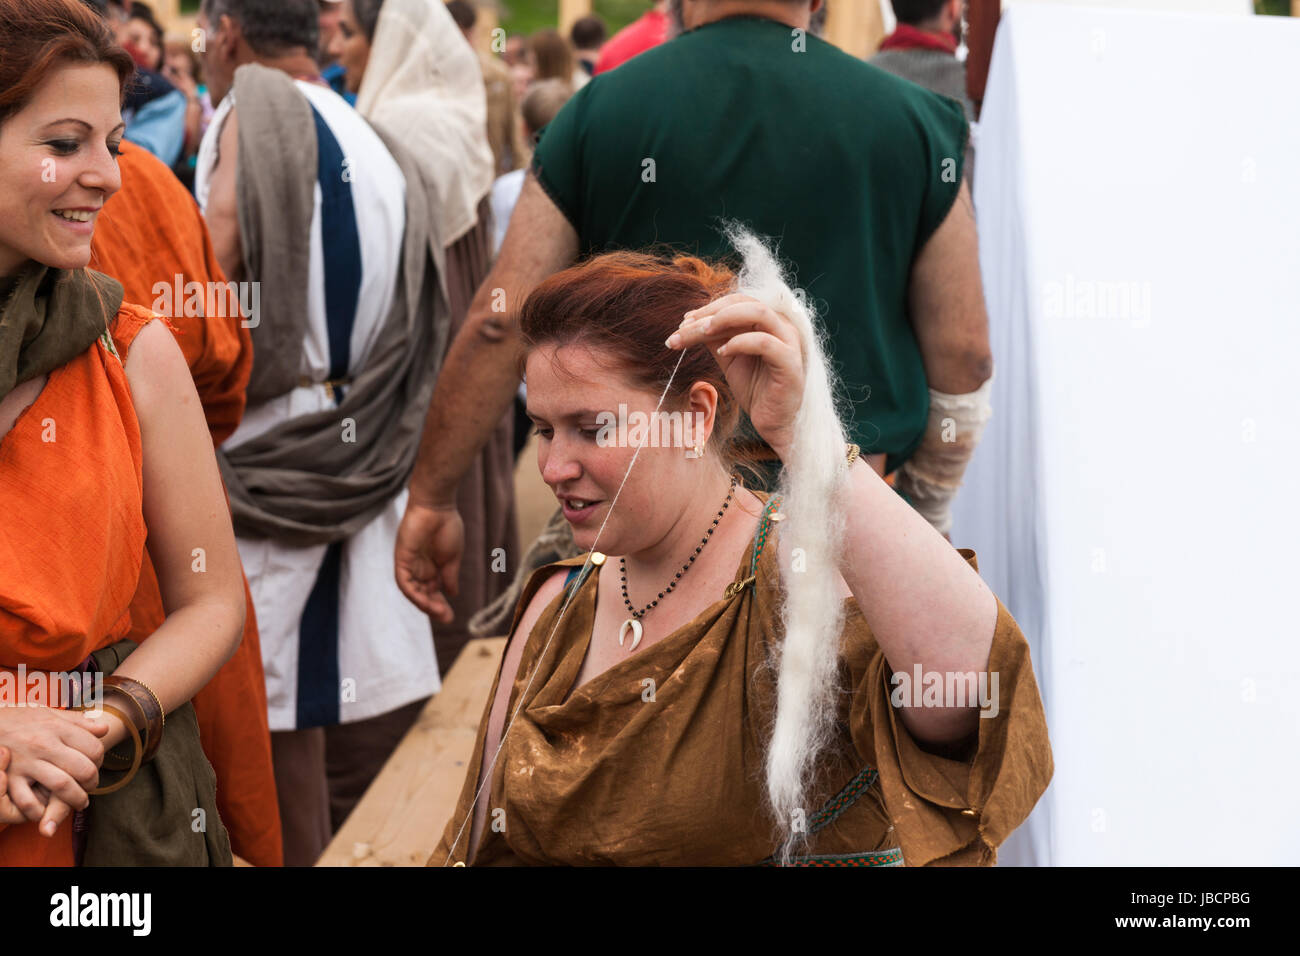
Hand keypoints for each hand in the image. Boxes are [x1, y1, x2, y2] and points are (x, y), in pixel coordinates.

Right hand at [0, 706, 109, 823]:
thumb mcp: (48, 713)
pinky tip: (47, 810)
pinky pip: (29, 801)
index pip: (94, 748)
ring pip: (62, 786)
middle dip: (92, 783)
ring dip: (75, 799)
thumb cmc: (17, 720)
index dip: (100, 760)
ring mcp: (26, 763)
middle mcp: (44, 745)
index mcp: (57, 728)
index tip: (96, 766)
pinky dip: (41, 810)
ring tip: (79, 802)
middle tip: (90, 787)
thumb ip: (77, 721)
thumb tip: (104, 728)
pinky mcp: (9, 778)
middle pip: (83, 769)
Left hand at [395, 502, 463, 622]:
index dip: (440, 605)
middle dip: (433, 608)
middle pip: (423, 594)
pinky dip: (413, 592)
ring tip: (438, 612)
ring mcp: (409, 564)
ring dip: (424, 603)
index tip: (450, 616)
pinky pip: (404, 581)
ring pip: (413, 591)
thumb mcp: (452, 557)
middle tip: (446, 618)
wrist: (438, 506)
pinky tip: (424, 600)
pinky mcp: (401, 559)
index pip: (433, 592)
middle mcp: (419, 568)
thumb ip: (450, 576)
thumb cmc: (447, 526)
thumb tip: (452, 594)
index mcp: (432, 567)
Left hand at [666, 293, 805, 460]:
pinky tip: (722, 352)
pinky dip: (740, 343)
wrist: (774, 423)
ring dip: (726, 318)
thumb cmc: (755, 388)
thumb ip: (715, 337)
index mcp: (768, 321)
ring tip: (703, 332)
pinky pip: (766, 343)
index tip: (682, 323)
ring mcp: (789, 342)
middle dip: (711, 312)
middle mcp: (782, 325)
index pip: (737, 301)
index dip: (709, 307)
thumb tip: (689, 320)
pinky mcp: (790, 363)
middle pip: (745, 302)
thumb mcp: (729, 358)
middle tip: (684, 327)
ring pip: (759, 313)